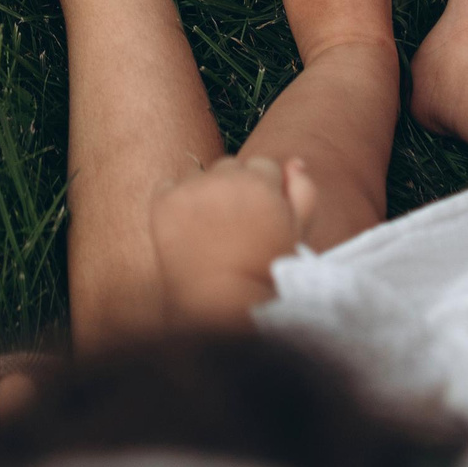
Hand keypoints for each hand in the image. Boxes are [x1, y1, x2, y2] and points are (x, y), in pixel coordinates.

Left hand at [151, 155, 318, 327]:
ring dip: (204, 192)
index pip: (262, 166)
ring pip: (199, 175)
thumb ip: (303, 192)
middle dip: (234, 189)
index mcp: (261, 181)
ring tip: (211, 231)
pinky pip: (168, 187)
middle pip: (230, 167)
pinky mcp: (164, 202)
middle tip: (235, 227)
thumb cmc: (265, 270)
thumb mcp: (297, 231)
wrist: (221, 305)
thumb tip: (293, 161)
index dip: (264, 194)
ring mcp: (191, 189)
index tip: (259, 220)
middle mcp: (225, 178)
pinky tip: (187, 229)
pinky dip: (175, 201)